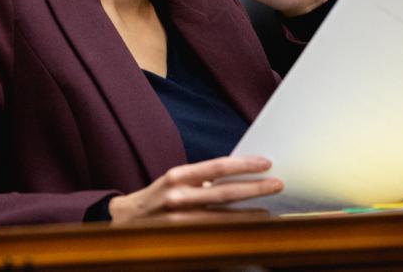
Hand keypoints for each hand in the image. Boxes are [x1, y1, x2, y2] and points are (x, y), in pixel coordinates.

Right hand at [108, 156, 280, 223]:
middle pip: (225, 193)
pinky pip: (213, 235)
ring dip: (249, 215)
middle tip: (277, 185)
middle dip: (255, 189)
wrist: (124, 221)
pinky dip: (232, 232)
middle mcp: (178, 196)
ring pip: (223, 218)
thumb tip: (235, 176)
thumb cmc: (155, 197)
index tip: (266, 163)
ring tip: (268, 212)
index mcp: (178, 176)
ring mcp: (179, 220)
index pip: (217, 167)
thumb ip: (201, 180)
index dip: (244, 165)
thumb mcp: (174, 181)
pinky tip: (246, 230)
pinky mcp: (181, 238)